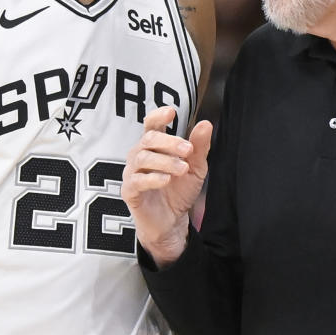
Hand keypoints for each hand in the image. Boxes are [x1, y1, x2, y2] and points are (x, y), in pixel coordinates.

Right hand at [121, 106, 211, 265]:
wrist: (172, 222)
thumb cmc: (179, 191)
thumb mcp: (195, 168)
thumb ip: (199, 148)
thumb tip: (205, 124)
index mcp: (154, 147)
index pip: (151, 125)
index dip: (158, 116)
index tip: (171, 112)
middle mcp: (139, 156)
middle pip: (148, 140)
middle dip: (170, 142)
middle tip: (188, 150)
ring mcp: (132, 173)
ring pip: (142, 158)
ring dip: (165, 161)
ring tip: (182, 169)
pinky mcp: (129, 192)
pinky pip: (136, 181)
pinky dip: (153, 178)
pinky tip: (167, 180)